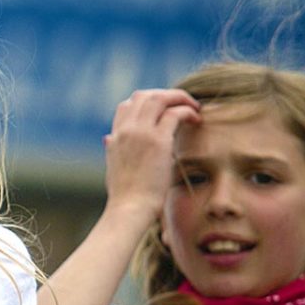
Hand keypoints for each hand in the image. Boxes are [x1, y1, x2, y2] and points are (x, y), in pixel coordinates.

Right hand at [103, 89, 199, 222]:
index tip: (164, 111)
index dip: (147, 102)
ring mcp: (141, 133)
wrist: (129, 209)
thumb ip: (112, 149)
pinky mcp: (158, 141)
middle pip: (144, 95)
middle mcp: (126, 130)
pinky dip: (188, 111)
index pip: (127, 105)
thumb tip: (108, 139)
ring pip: (160, 98)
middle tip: (182, 104)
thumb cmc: (124, 196)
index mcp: (115, 136)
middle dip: (166, 95)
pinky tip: (196, 120)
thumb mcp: (113, 167)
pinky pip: (175, 113)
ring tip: (193, 107)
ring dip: (179, 98)